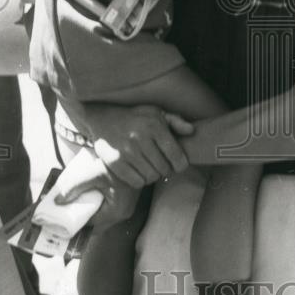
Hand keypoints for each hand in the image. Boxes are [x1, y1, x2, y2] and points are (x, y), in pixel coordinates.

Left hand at [51, 151, 136, 225]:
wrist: (136, 153)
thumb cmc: (118, 165)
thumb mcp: (95, 174)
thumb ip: (76, 186)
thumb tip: (58, 201)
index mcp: (116, 212)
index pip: (91, 225)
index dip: (75, 222)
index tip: (62, 216)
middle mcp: (122, 213)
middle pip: (96, 222)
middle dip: (80, 217)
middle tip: (65, 208)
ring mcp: (124, 207)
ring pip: (101, 215)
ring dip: (88, 209)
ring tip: (74, 201)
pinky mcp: (124, 200)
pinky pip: (106, 207)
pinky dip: (95, 203)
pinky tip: (86, 195)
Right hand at [78, 102, 192, 188]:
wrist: (103, 117)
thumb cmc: (135, 117)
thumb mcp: (156, 113)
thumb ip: (176, 122)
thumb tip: (192, 131)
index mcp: (154, 126)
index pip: (177, 156)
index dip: (181, 165)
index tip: (177, 165)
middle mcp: (141, 138)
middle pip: (164, 169)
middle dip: (166, 170)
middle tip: (161, 165)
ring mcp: (126, 151)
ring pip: (151, 177)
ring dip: (152, 175)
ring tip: (149, 167)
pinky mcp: (114, 162)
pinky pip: (136, 182)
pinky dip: (139, 180)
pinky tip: (138, 171)